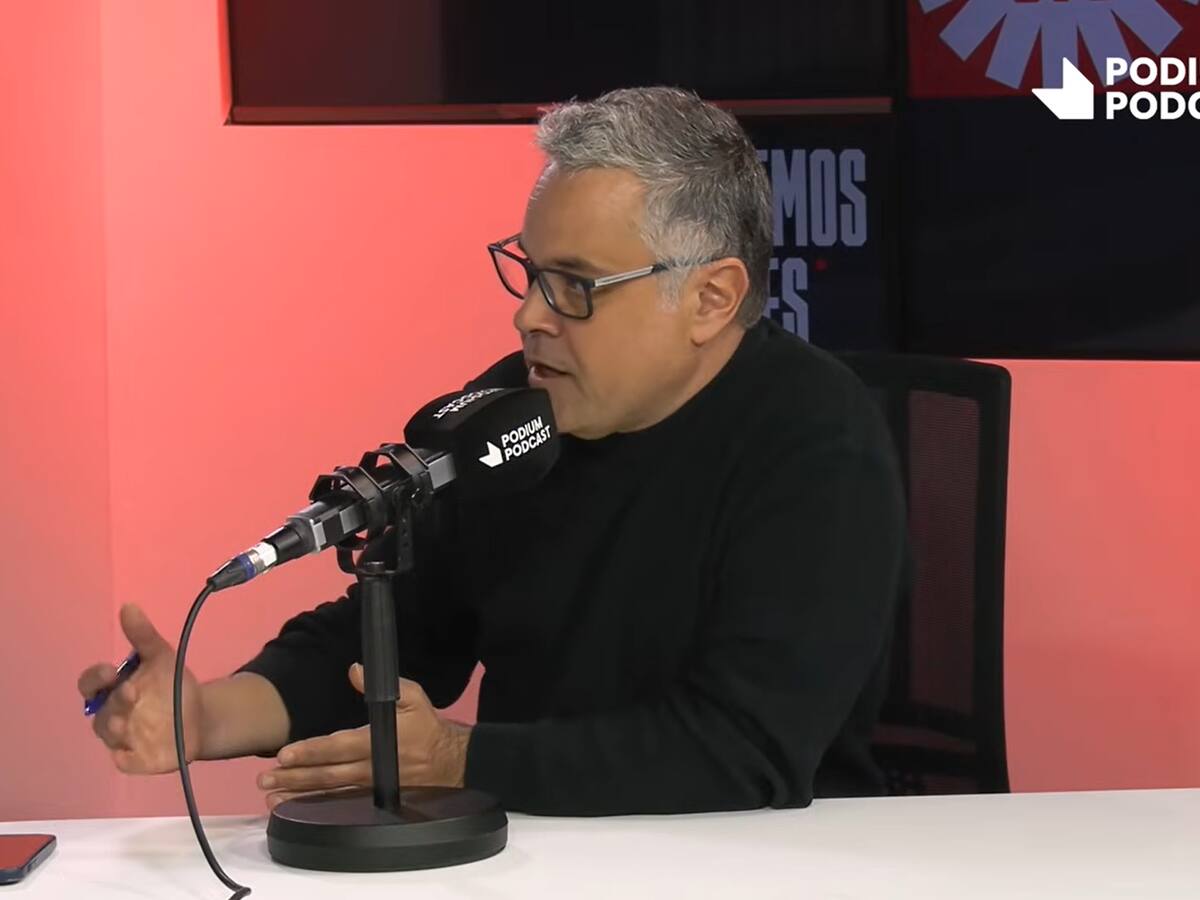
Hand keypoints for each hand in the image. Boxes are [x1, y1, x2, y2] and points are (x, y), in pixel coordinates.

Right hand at [77, 604, 205, 773]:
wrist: (199, 716)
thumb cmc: (171, 686)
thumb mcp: (162, 658)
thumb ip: (143, 636)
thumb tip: (129, 606)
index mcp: (112, 689)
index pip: (90, 684)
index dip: (95, 678)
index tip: (111, 670)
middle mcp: (112, 715)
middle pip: (100, 712)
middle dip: (113, 702)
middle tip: (132, 692)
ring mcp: (123, 739)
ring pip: (110, 736)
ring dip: (116, 729)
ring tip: (129, 721)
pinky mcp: (137, 759)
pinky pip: (125, 763)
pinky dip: (126, 760)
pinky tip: (130, 756)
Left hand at [257, 665, 470, 809]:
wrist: (450, 761)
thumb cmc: (427, 727)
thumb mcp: (413, 697)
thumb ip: (380, 686)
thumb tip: (355, 670)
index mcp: (376, 741)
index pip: (337, 747)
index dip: (310, 751)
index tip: (284, 754)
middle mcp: (369, 766)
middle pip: (326, 774)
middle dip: (294, 776)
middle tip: (265, 779)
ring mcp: (369, 785)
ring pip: (329, 792)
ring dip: (299, 794)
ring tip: (271, 798)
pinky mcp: (371, 796)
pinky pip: (339, 803)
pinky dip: (315, 806)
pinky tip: (296, 807)